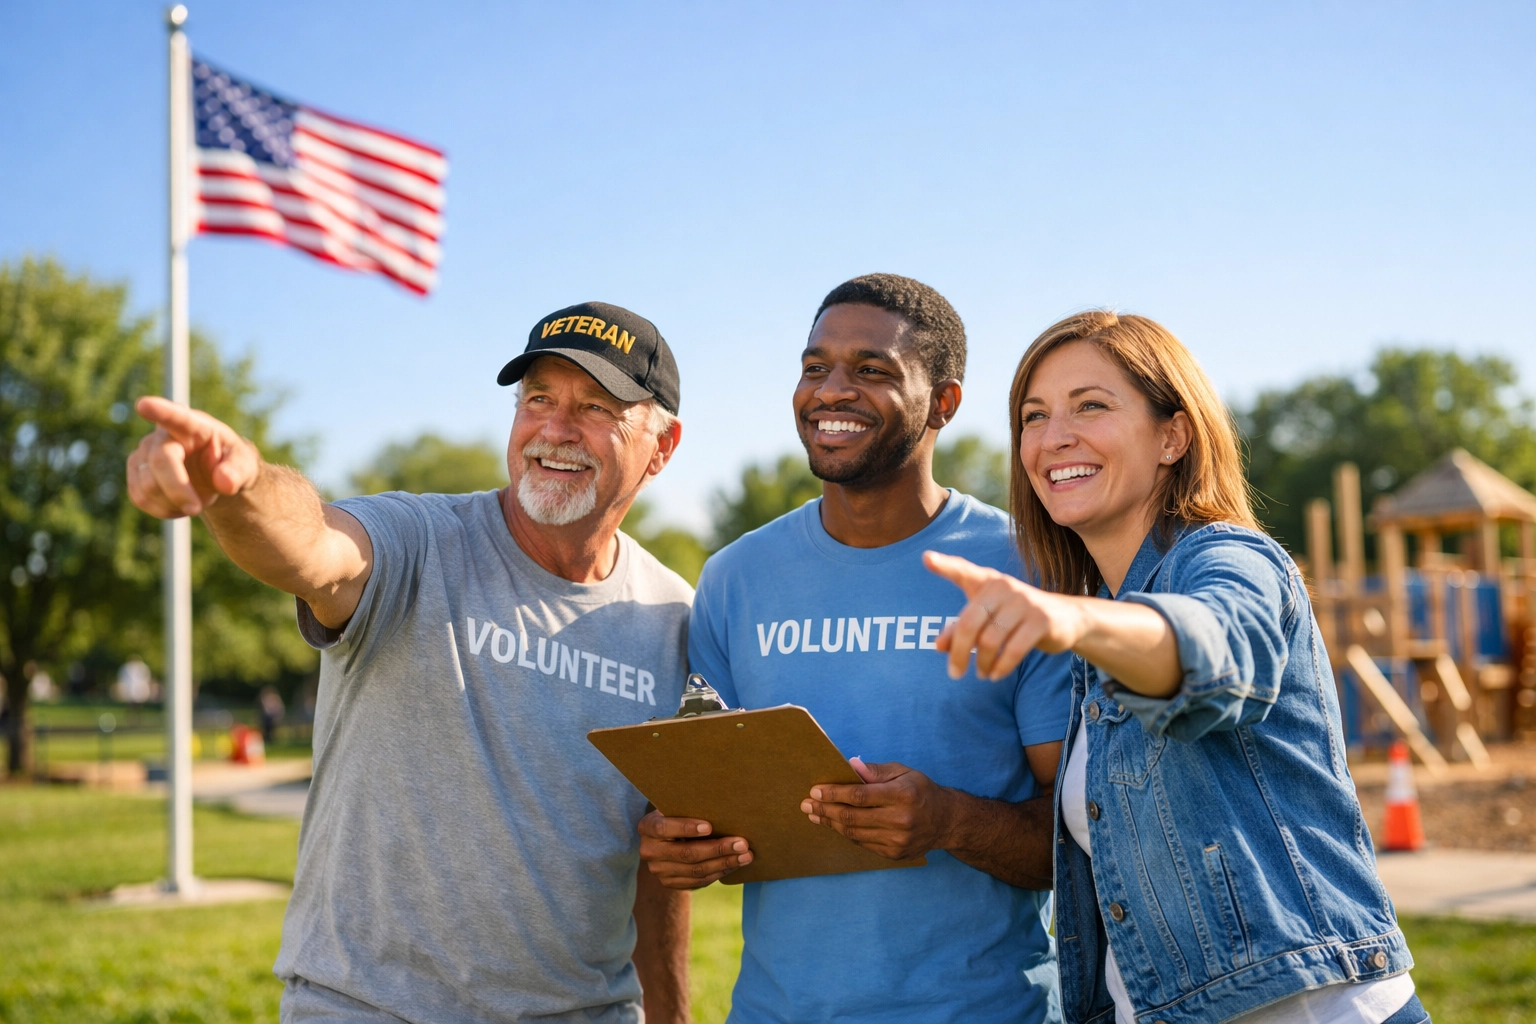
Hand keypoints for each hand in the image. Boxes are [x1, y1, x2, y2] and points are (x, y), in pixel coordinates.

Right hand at [127, 397, 259, 517]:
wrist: (214, 474)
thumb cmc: (230, 463)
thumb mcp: (244, 466)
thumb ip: (238, 471)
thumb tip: (224, 483)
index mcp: (194, 426)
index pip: (176, 416)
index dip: (159, 411)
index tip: (143, 404)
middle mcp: (163, 435)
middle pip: (160, 461)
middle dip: (177, 490)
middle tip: (197, 509)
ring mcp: (145, 452)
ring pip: (146, 484)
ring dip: (172, 502)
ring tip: (194, 502)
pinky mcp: (136, 471)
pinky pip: (140, 497)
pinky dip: (161, 510)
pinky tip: (178, 506)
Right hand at [638, 810, 752, 888]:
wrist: (663, 838)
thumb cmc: (676, 815)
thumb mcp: (676, 808)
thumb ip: (690, 808)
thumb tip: (723, 807)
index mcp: (647, 827)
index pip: (664, 828)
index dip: (686, 827)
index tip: (709, 826)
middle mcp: (649, 851)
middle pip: (687, 853)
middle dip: (718, 849)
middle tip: (742, 843)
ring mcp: (659, 871)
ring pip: (695, 871)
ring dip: (724, 863)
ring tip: (745, 856)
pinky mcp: (670, 883)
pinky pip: (698, 881)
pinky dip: (718, 873)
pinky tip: (734, 865)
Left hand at [801, 759, 952, 860]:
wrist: (946, 821)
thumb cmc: (920, 790)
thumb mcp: (903, 772)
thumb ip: (876, 771)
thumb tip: (850, 765)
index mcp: (903, 795)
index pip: (860, 796)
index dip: (834, 794)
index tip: (815, 791)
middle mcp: (900, 820)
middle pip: (852, 817)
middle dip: (825, 810)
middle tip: (806, 805)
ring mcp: (898, 840)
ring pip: (854, 833)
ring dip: (830, 823)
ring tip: (814, 815)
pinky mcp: (894, 854)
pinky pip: (862, 843)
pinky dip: (846, 833)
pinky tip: (834, 824)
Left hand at [923, 550, 1086, 680]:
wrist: (1065, 618)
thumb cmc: (1015, 617)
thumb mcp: (987, 619)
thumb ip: (960, 629)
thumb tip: (938, 646)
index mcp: (987, 581)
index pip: (963, 571)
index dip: (944, 565)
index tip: (926, 558)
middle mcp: (1003, 586)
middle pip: (969, 623)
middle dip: (959, 653)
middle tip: (954, 673)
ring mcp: (1024, 601)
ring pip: (990, 640)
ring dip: (982, 663)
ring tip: (981, 673)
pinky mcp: (1041, 620)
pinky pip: (1013, 649)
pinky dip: (1001, 667)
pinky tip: (995, 675)